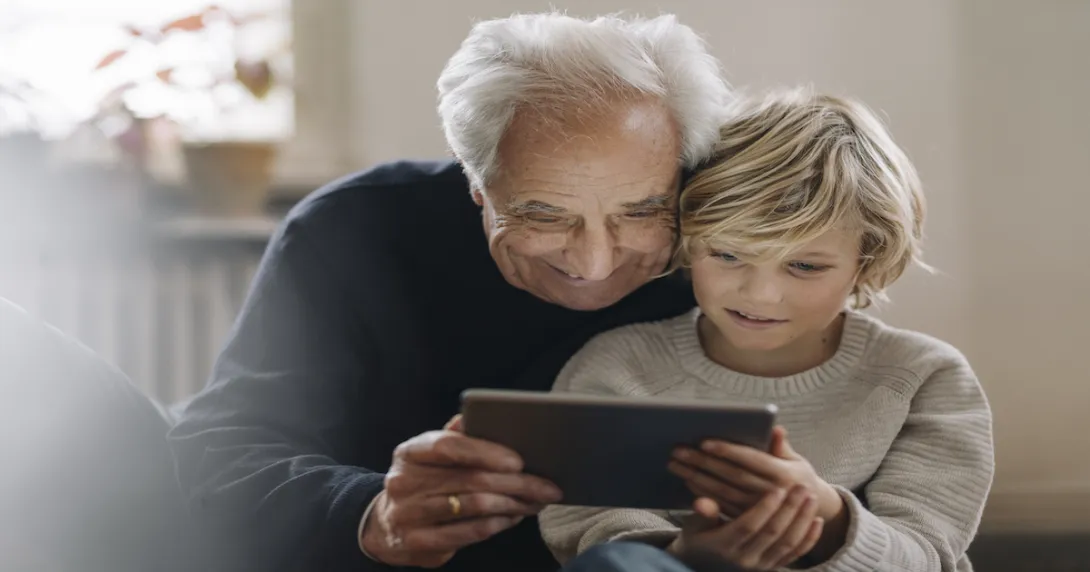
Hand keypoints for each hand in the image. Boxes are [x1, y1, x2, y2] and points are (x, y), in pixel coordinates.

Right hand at [359, 415, 563, 567]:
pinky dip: (497, 525)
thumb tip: (481, 414)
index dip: (484, 451)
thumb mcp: (429, 455)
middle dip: (516, 483)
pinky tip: (513, 517)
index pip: (447, 446)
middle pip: (470, 479)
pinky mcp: (418, 543)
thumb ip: (456, 437)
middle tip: (547, 486)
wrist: (384, 525)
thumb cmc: (421, 482)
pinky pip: (468, 533)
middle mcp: (405, 482)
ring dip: (512, 504)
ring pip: (473, 506)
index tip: (519, 460)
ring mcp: (409, 515)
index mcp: (410, 452)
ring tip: (536, 501)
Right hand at [667, 487, 822, 570]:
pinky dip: (809, 539)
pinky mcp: (772, 568)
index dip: (764, 508)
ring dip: (802, 520)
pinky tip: (817, 521)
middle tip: (801, 487)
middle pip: (772, 534)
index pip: (748, 526)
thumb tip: (700, 501)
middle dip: (789, 509)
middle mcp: (745, 560)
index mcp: (724, 546)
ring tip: (811, 497)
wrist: (704, 564)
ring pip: (787, 544)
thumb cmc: (699, 537)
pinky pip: (795, 555)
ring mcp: (761, 566)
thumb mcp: (694, 525)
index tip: (777, 489)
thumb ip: (703, 513)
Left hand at [668, 427, 842, 521]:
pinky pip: (721, 506)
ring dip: (697, 477)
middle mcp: (770, 493)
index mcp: (783, 474)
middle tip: (678, 450)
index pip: (750, 459)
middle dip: (703, 462)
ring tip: (676, 464)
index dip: (727, 451)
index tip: (704, 442)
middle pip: (731, 475)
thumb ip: (782, 446)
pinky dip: (703, 494)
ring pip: (722, 491)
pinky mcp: (748, 519)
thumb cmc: (798, 478)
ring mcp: (757, 509)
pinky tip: (688, 482)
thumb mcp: (797, 461)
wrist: (808, 513)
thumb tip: (776, 428)